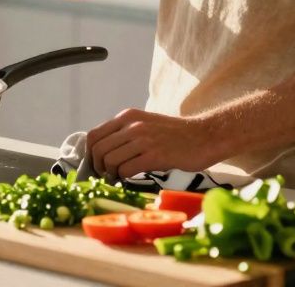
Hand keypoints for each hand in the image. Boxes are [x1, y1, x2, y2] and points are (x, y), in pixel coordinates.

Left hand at [87, 108, 216, 179]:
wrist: (204, 136)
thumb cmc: (175, 135)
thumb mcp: (145, 124)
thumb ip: (125, 132)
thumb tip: (103, 151)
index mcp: (127, 116)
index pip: (93, 135)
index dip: (90, 154)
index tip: (97, 165)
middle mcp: (132, 125)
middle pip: (98, 150)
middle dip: (99, 167)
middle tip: (107, 175)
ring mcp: (143, 139)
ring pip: (110, 161)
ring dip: (112, 174)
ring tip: (121, 177)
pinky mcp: (155, 155)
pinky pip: (126, 170)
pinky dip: (124, 178)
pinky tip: (132, 178)